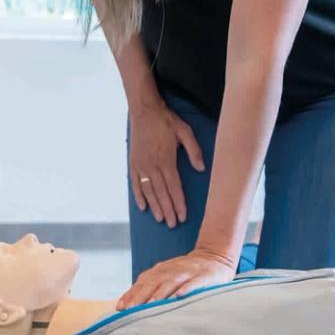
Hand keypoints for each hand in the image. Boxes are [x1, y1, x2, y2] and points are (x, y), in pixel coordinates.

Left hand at [118, 248, 236, 309]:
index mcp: (161, 270)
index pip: (142, 282)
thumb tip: (126, 305)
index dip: (131, 294)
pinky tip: (180, 296)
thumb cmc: (186, 272)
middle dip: (141, 297)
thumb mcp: (167, 276)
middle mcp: (172, 270)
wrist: (215, 256)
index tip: (121, 308)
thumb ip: (149, 287)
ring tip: (150, 306)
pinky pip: (195, 282)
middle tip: (130, 311)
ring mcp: (188, 272)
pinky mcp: (204, 276)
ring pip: (171, 283)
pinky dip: (187, 288)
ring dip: (160, 294)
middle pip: (154, 283)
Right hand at [128, 99, 205, 226]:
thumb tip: (201, 168)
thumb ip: (194, 150)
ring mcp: (141, 165)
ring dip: (155, 207)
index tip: (183, 216)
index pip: (174, 187)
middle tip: (173, 224)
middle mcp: (153, 166)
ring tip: (161, 219)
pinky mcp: (133, 163)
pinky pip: (135, 184)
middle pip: (162, 193)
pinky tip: (143, 207)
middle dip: (168, 210)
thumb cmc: (166, 120)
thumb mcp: (185, 131)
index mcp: (167, 160)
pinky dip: (139, 196)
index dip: (179, 203)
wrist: (144, 110)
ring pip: (149, 191)